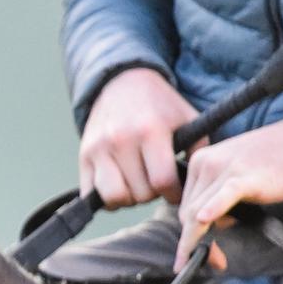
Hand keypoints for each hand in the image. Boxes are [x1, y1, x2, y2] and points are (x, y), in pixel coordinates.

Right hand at [80, 68, 201, 208]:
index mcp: (150, 131)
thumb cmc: (160, 106)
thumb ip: (199, 149)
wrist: (122, 84)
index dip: (173, 194)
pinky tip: (119, 188)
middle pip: (140, 193)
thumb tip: (197, 182)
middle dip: (152, 194)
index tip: (175, 192)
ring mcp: (99, 149)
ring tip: (136, 187)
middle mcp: (121, 140)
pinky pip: (90, 193)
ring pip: (114, 197)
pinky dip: (106, 198)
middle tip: (155, 184)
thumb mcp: (186, 118)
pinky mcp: (84, 157)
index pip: (162, 181)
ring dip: (129, 199)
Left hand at [174, 111, 282, 269]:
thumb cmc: (272, 161)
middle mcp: (204, 164)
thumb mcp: (234, 176)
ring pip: (197, 214)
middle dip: (192, 244)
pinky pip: (223, 195)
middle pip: (186, 214)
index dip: (188, 234)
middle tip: (209, 264)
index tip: (194, 255)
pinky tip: (204, 219)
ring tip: (215, 262)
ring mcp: (223, 169)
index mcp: (199, 162)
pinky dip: (213, 209)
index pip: (184, 205)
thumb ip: (217, 196)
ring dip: (200, 244)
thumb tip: (210, 222)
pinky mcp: (244, 177)